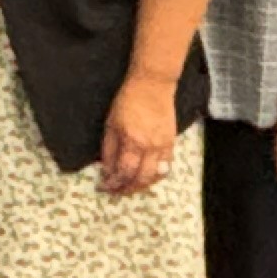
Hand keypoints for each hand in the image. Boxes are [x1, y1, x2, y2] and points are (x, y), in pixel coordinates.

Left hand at [98, 73, 180, 198]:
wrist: (153, 85)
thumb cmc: (127, 101)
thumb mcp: (110, 124)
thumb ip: (109, 150)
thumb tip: (106, 170)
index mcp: (132, 141)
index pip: (124, 172)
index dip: (113, 183)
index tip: (105, 187)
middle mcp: (150, 147)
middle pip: (141, 179)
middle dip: (127, 189)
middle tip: (116, 191)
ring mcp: (163, 146)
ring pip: (155, 176)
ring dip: (142, 185)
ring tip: (130, 186)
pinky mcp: (171, 143)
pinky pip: (166, 167)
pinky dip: (155, 176)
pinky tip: (146, 176)